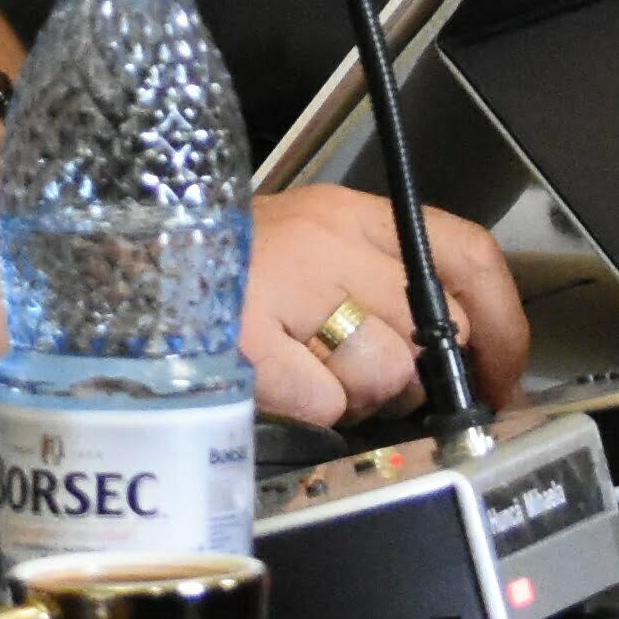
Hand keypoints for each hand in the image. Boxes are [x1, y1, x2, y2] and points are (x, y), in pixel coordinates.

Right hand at [233, 186, 526, 425]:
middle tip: (356, 373)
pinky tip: (272, 380)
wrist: (114, 269)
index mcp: (346, 211)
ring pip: (385, 374)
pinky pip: (328, 404)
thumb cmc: (212, 267)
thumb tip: (461, 349)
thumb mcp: (305, 245)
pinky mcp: (251, 341)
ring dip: (353, 394)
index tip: (505, 373)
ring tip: (300, 367)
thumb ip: (376, 279)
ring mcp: (285, 288)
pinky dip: (308, 408)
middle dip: (408, 373)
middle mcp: (325, 241)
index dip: (504, 324)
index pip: (465, 253)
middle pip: (429, 332)